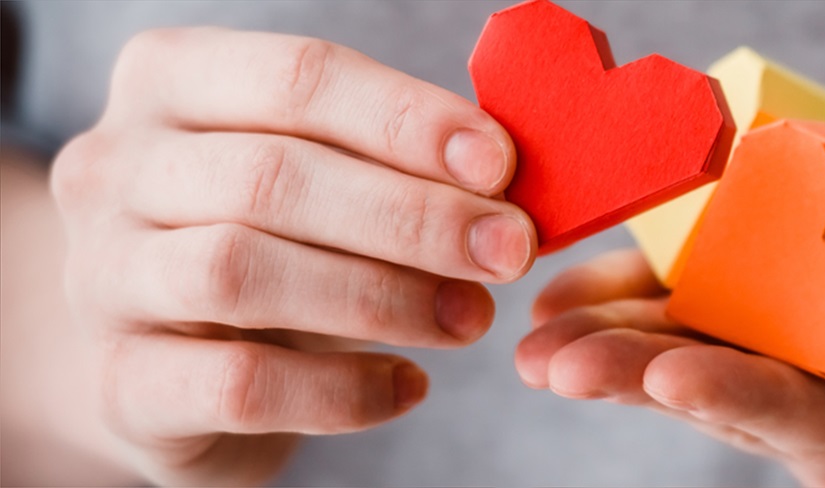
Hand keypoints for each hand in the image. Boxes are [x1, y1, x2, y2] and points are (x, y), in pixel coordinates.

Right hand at [50, 28, 534, 484]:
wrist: (173, 365)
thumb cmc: (275, 245)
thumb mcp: (324, 182)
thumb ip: (395, 165)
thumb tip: (507, 183)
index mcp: (170, 82)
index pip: (297, 77)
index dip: (407, 119)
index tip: (499, 166)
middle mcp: (114, 168)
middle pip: (272, 174)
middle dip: (412, 215)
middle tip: (506, 251)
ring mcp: (102, 278)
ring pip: (239, 271)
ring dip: (381, 296)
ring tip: (469, 319)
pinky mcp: (121, 384)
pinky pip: (238, 384)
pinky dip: (341, 389)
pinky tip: (407, 386)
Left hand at [515, 220, 824, 485]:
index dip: (754, 403)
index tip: (679, 377)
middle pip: (741, 394)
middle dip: (646, 378)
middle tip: (557, 364)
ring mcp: (813, 344)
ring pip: (706, 346)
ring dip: (618, 341)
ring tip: (539, 334)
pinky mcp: (787, 291)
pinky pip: (707, 292)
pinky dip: (640, 286)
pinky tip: (572, 287)